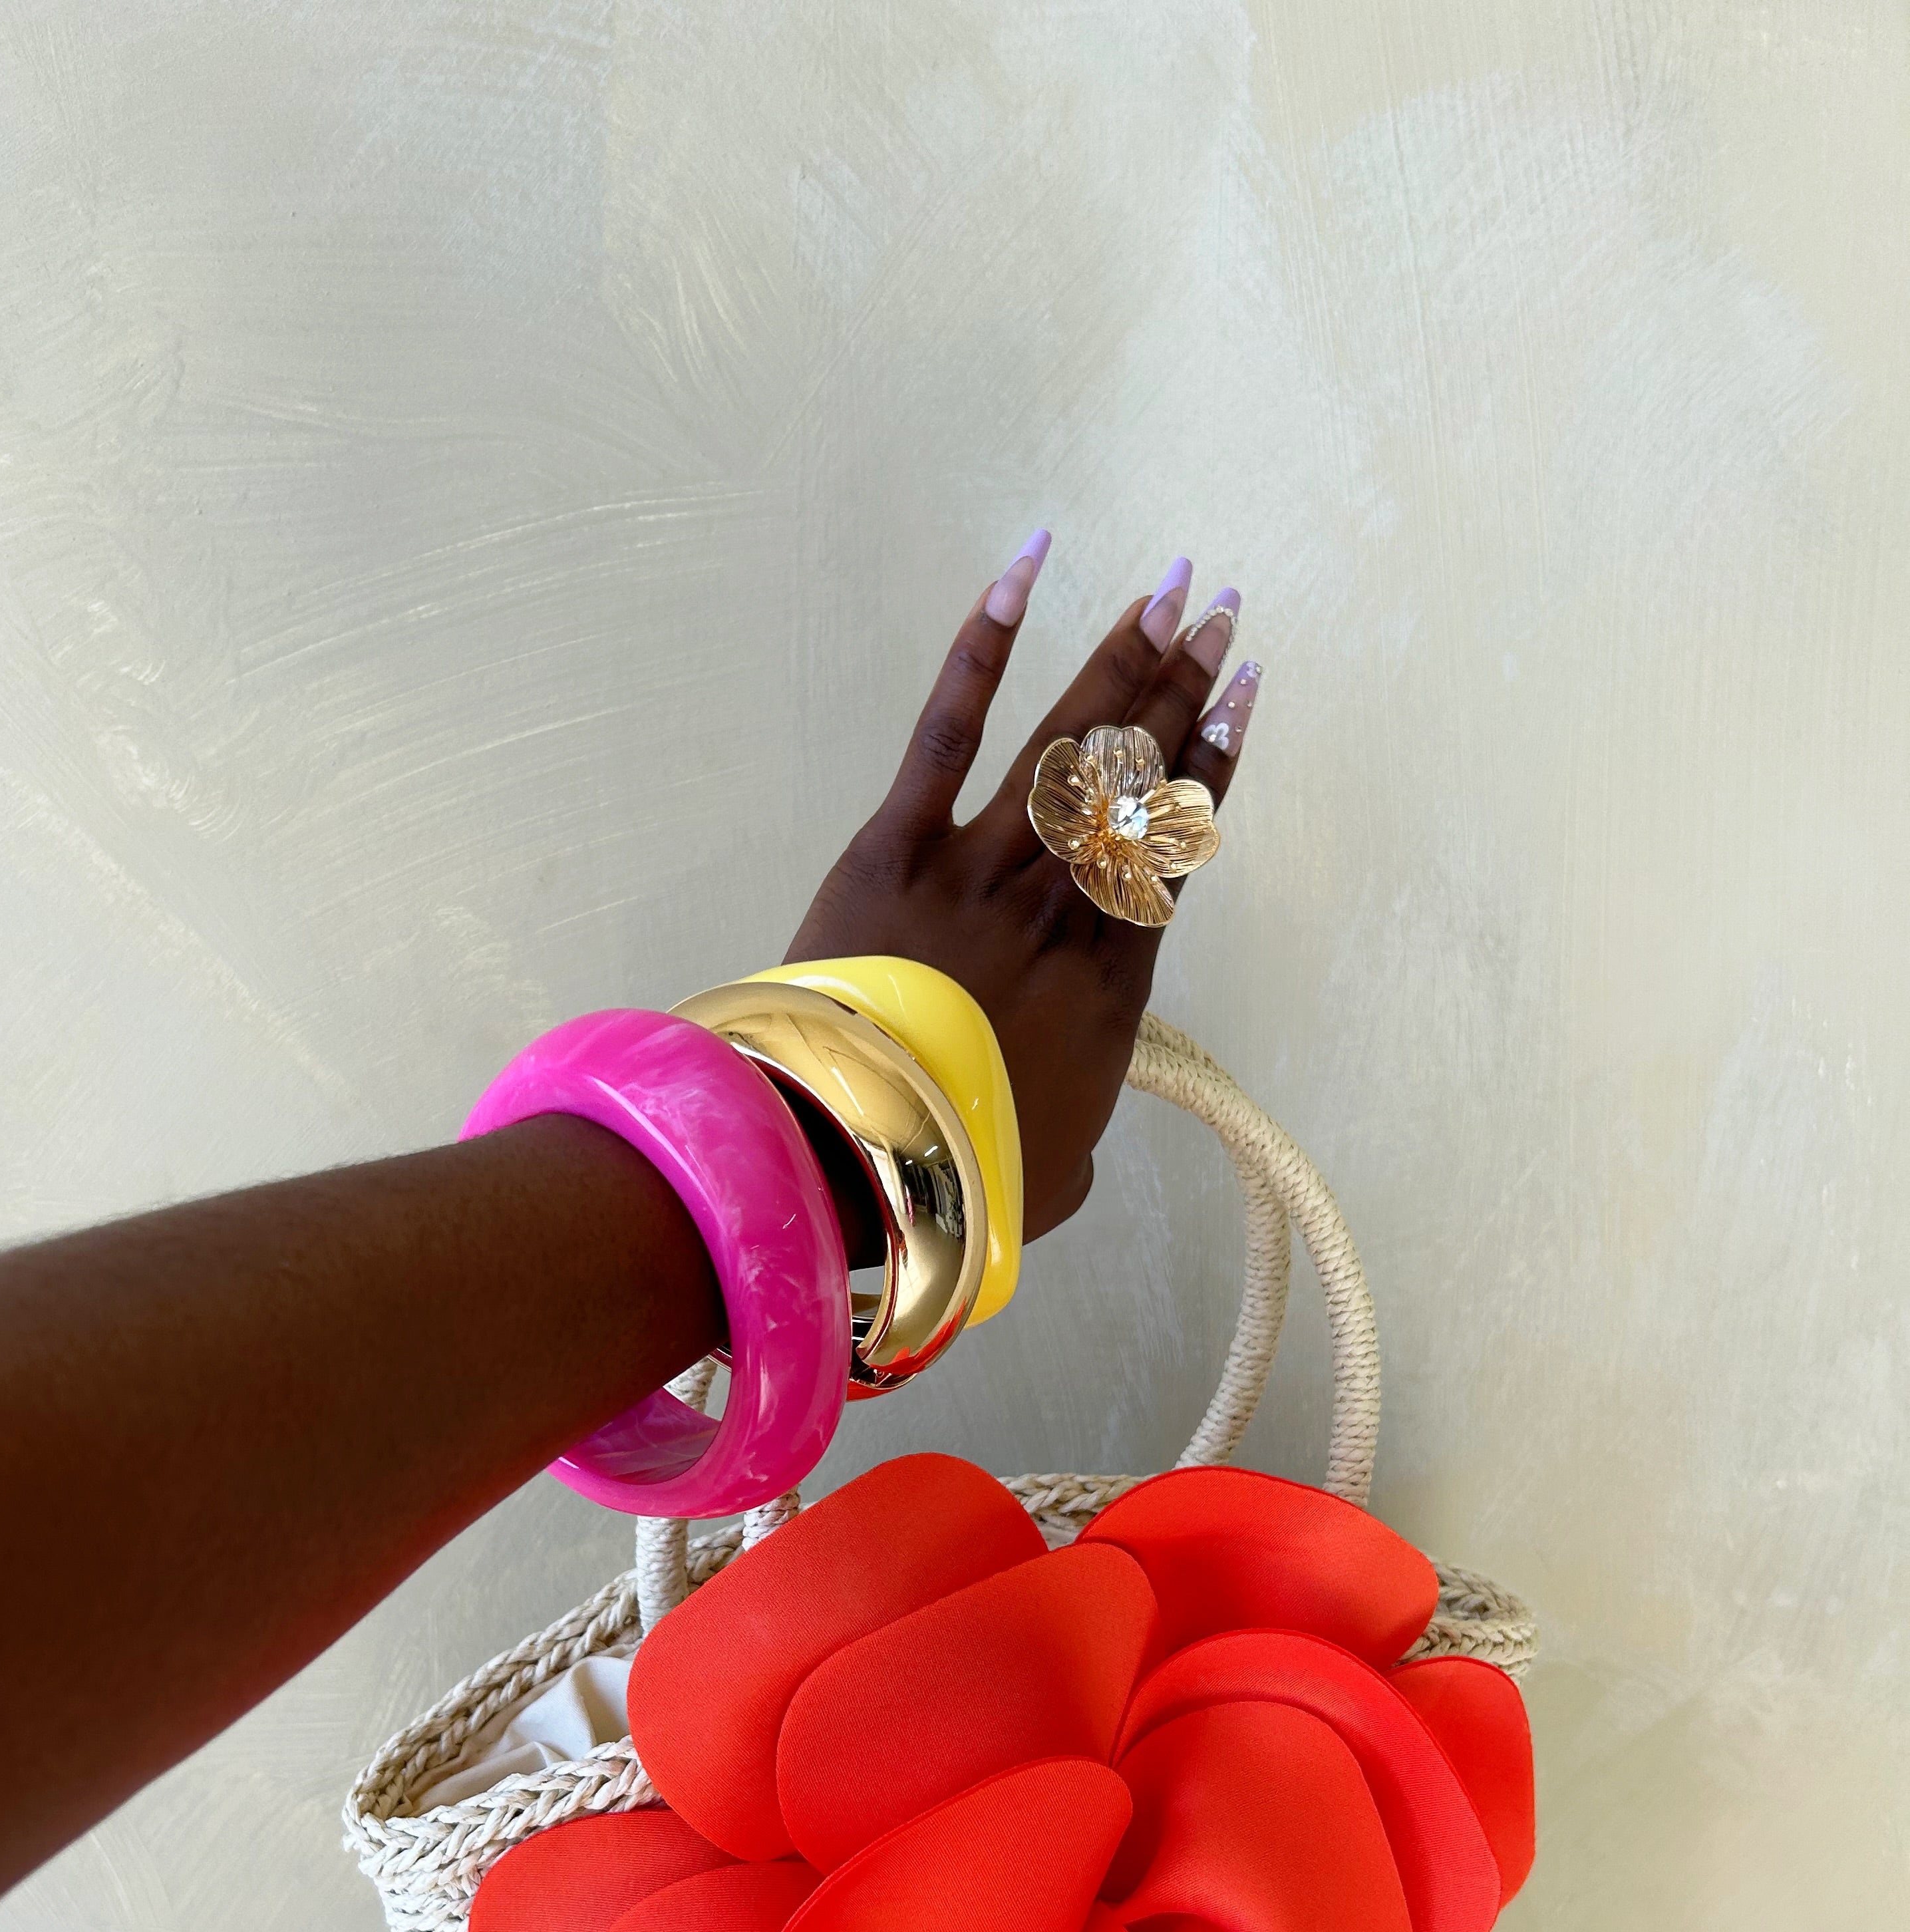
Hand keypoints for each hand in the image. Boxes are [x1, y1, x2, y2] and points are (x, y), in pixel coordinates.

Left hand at [785, 541, 1260, 1238]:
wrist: (861, 1159)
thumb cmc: (960, 1183)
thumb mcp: (1050, 1175)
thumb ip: (1076, 1131)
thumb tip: (1072, 1130)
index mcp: (1109, 982)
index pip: (1177, 851)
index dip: (1215, 766)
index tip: (1244, 698)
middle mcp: (1063, 905)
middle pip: (1139, 779)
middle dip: (1184, 687)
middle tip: (1221, 611)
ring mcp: (981, 866)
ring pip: (1068, 744)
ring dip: (1121, 659)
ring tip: (1165, 590)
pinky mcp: (896, 848)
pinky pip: (945, 733)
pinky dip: (982, 649)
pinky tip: (1023, 575)